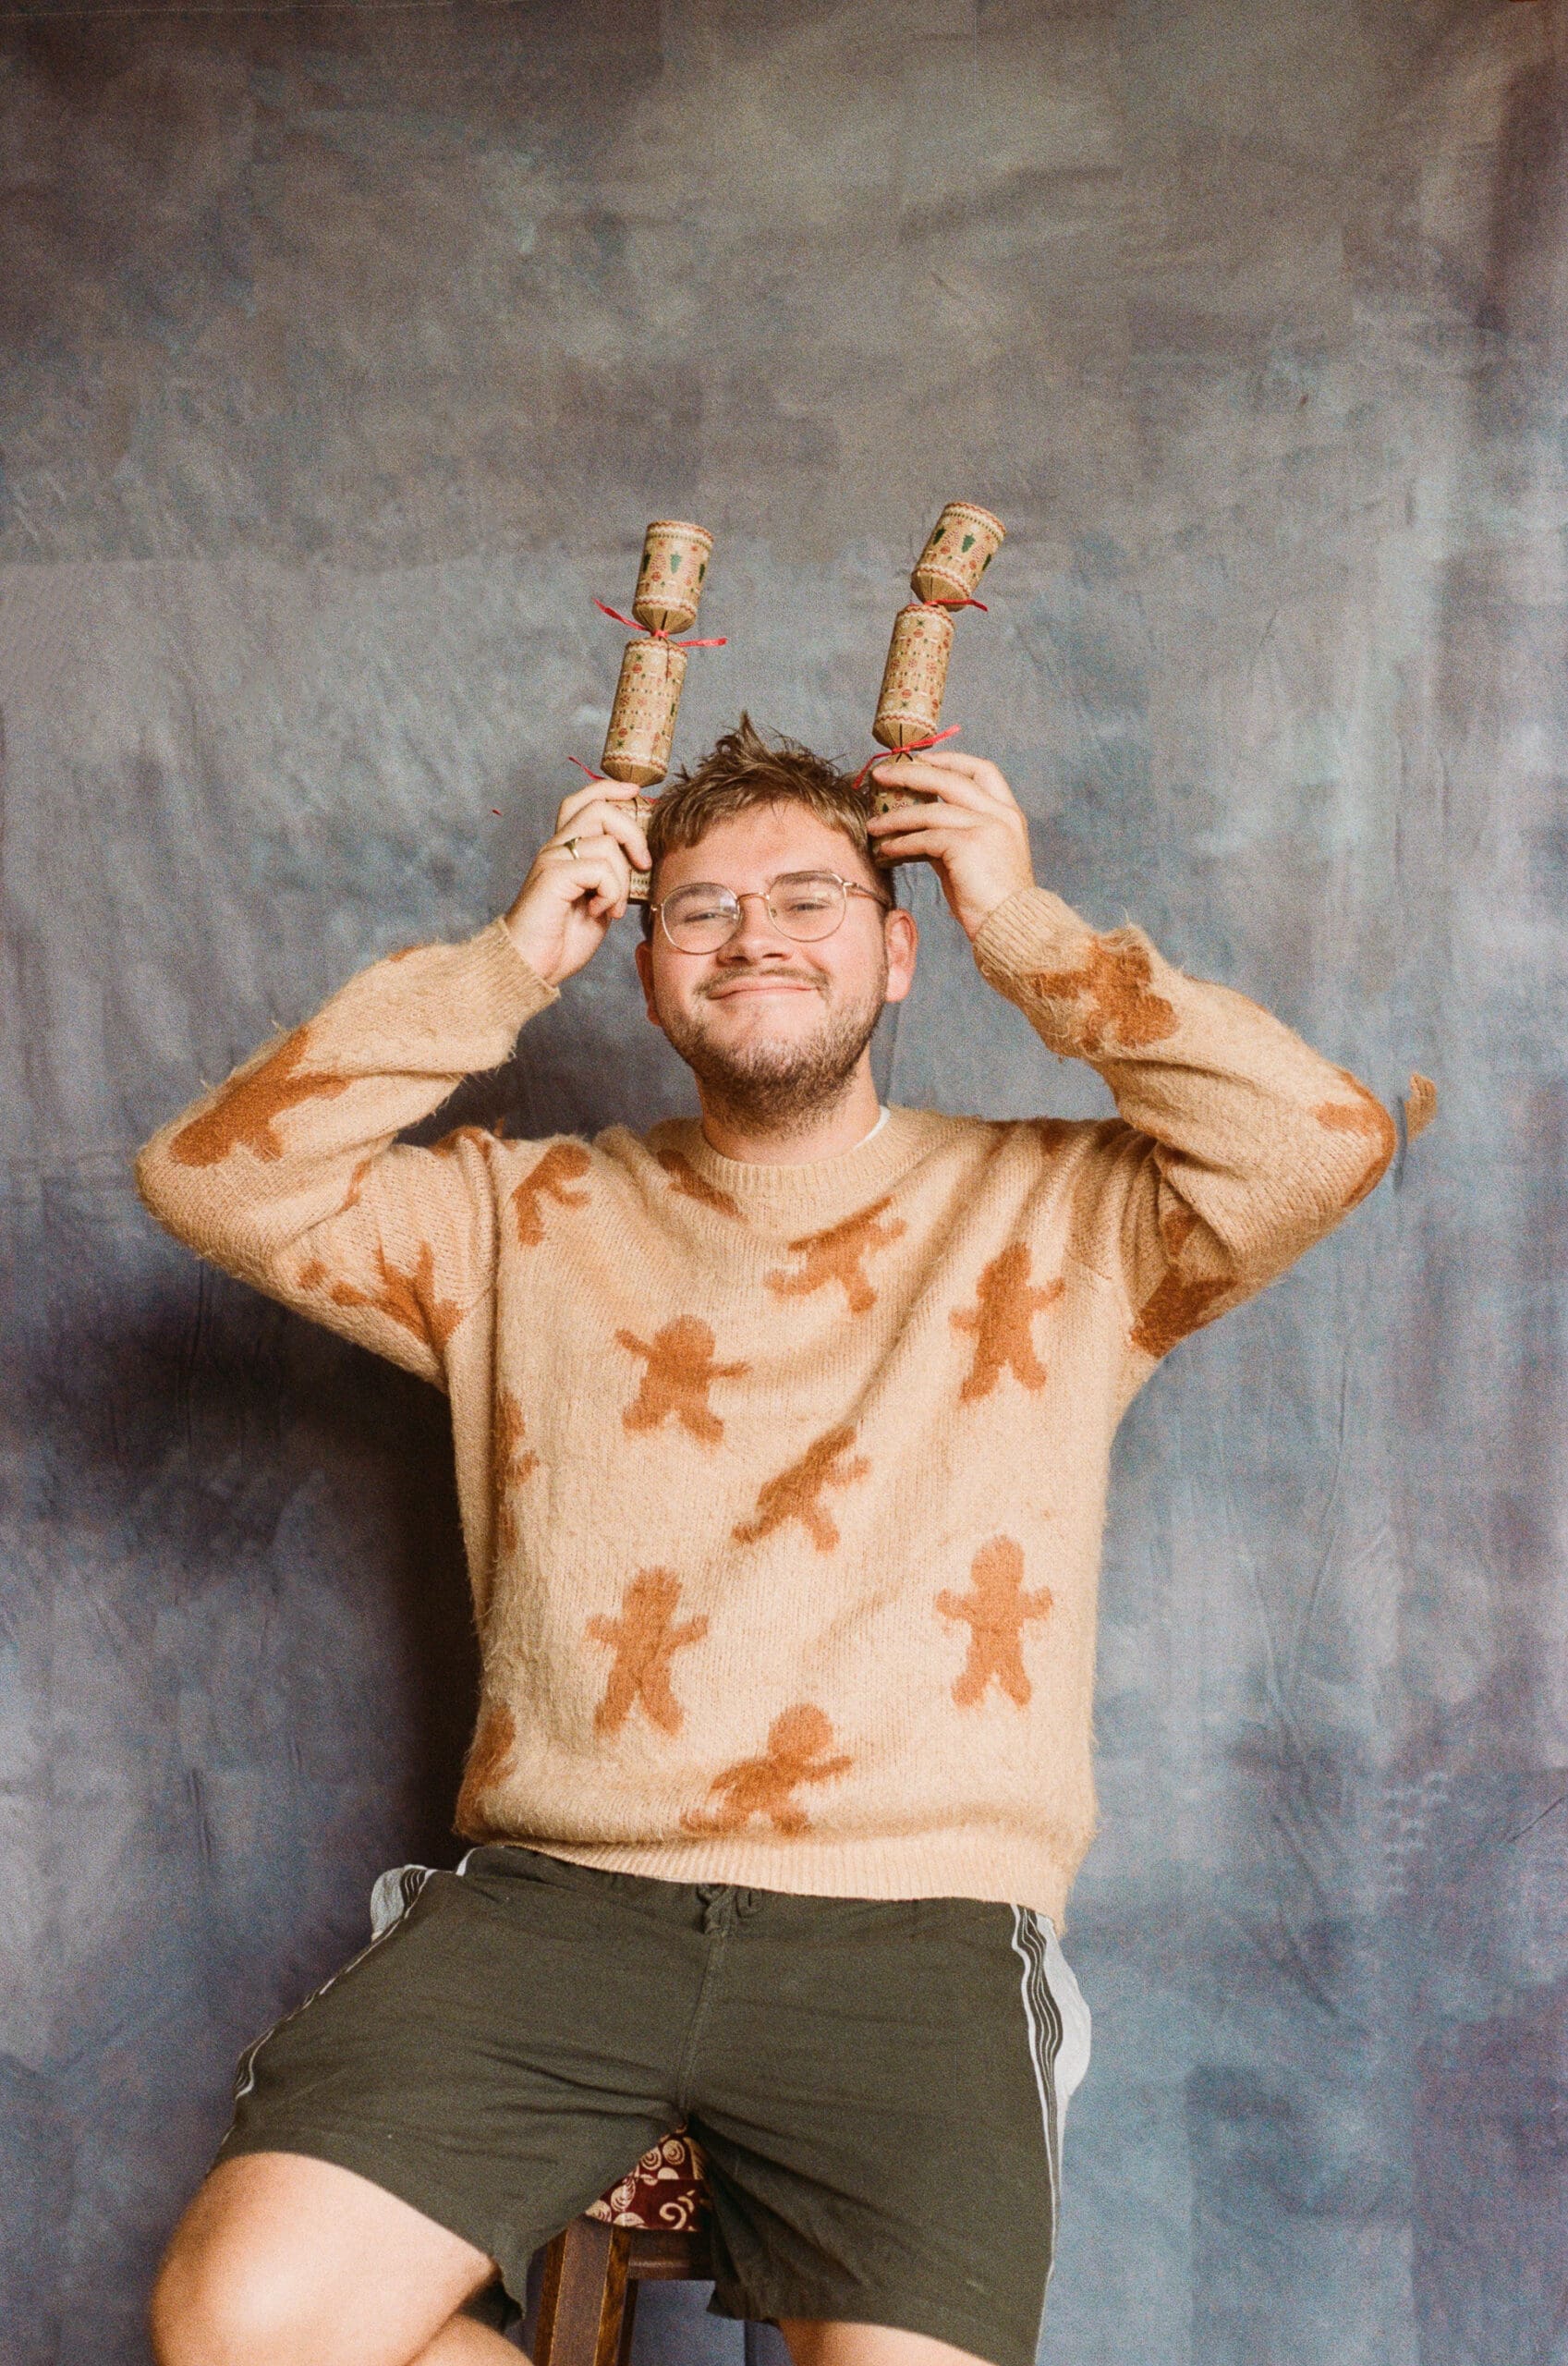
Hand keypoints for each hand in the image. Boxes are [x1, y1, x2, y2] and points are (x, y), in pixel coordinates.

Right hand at [503, 780, 651, 986]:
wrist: (530, 966)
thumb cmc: (562, 940)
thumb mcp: (599, 902)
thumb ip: (613, 877)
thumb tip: (643, 860)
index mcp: (565, 850)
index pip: (584, 800)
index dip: (611, 789)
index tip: (637, 793)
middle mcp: (556, 848)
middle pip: (600, 809)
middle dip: (633, 833)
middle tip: (643, 865)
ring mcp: (552, 860)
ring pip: (606, 842)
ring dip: (622, 879)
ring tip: (612, 907)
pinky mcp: (553, 876)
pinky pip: (600, 868)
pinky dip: (610, 892)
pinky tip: (599, 912)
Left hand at [864, 752, 1034, 939]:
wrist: (1012, 928)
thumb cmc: (992, 901)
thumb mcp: (974, 859)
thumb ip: (952, 837)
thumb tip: (914, 830)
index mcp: (1008, 813)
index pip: (981, 769)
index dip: (948, 759)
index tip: (920, 759)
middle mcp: (1000, 814)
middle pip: (949, 778)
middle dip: (911, 773)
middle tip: (881, 775)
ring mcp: (986, 827)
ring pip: (930, 810)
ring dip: (896, 818)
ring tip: (873, 826)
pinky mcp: (968, 845)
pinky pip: (925, 838)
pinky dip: (901, 843)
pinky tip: (886, 850)